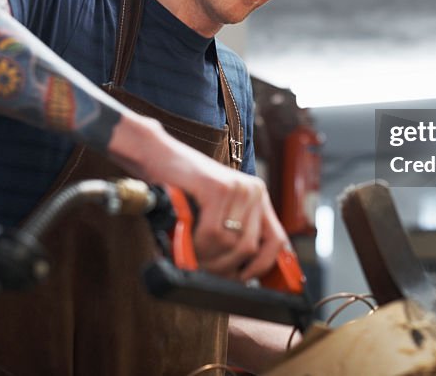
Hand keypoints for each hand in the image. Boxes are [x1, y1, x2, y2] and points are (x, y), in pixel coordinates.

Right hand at [108, 114, 290, 280]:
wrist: (158, 157)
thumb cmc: (184, 189)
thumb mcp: (215, 212)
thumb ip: (232, 236)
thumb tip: (240, 277)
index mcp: (258, 198)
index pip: (277, 241)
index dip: (264, 266)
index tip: (245, 279)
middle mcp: (254, 192)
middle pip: (249, 249)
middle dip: (223, 266)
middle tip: (203, 266)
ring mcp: (239, 189)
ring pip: (230, 244)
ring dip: (206, 256)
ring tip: (191, 249)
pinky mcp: (219, 189)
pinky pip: (212, 234)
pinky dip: (196, 244)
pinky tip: (186, 237)